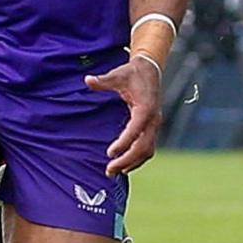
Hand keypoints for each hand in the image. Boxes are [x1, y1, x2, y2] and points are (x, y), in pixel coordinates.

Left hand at [84, 52, 162, 175]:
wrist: (150, 70)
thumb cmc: (132, 73)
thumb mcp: (117, 75)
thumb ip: (103, 81)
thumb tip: (88, 80)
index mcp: (146, 108)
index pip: (135, 130)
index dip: (123, 143)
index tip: (109, 153)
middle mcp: (154, 119)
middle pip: (144, 147)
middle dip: (127, 160)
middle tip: (109, 170)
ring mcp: (155, 125)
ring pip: (148, 150)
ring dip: (132, 163)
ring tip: (114, 172)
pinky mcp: (152, 128)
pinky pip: (148, 148)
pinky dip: (137, 159)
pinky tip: (124, 166)